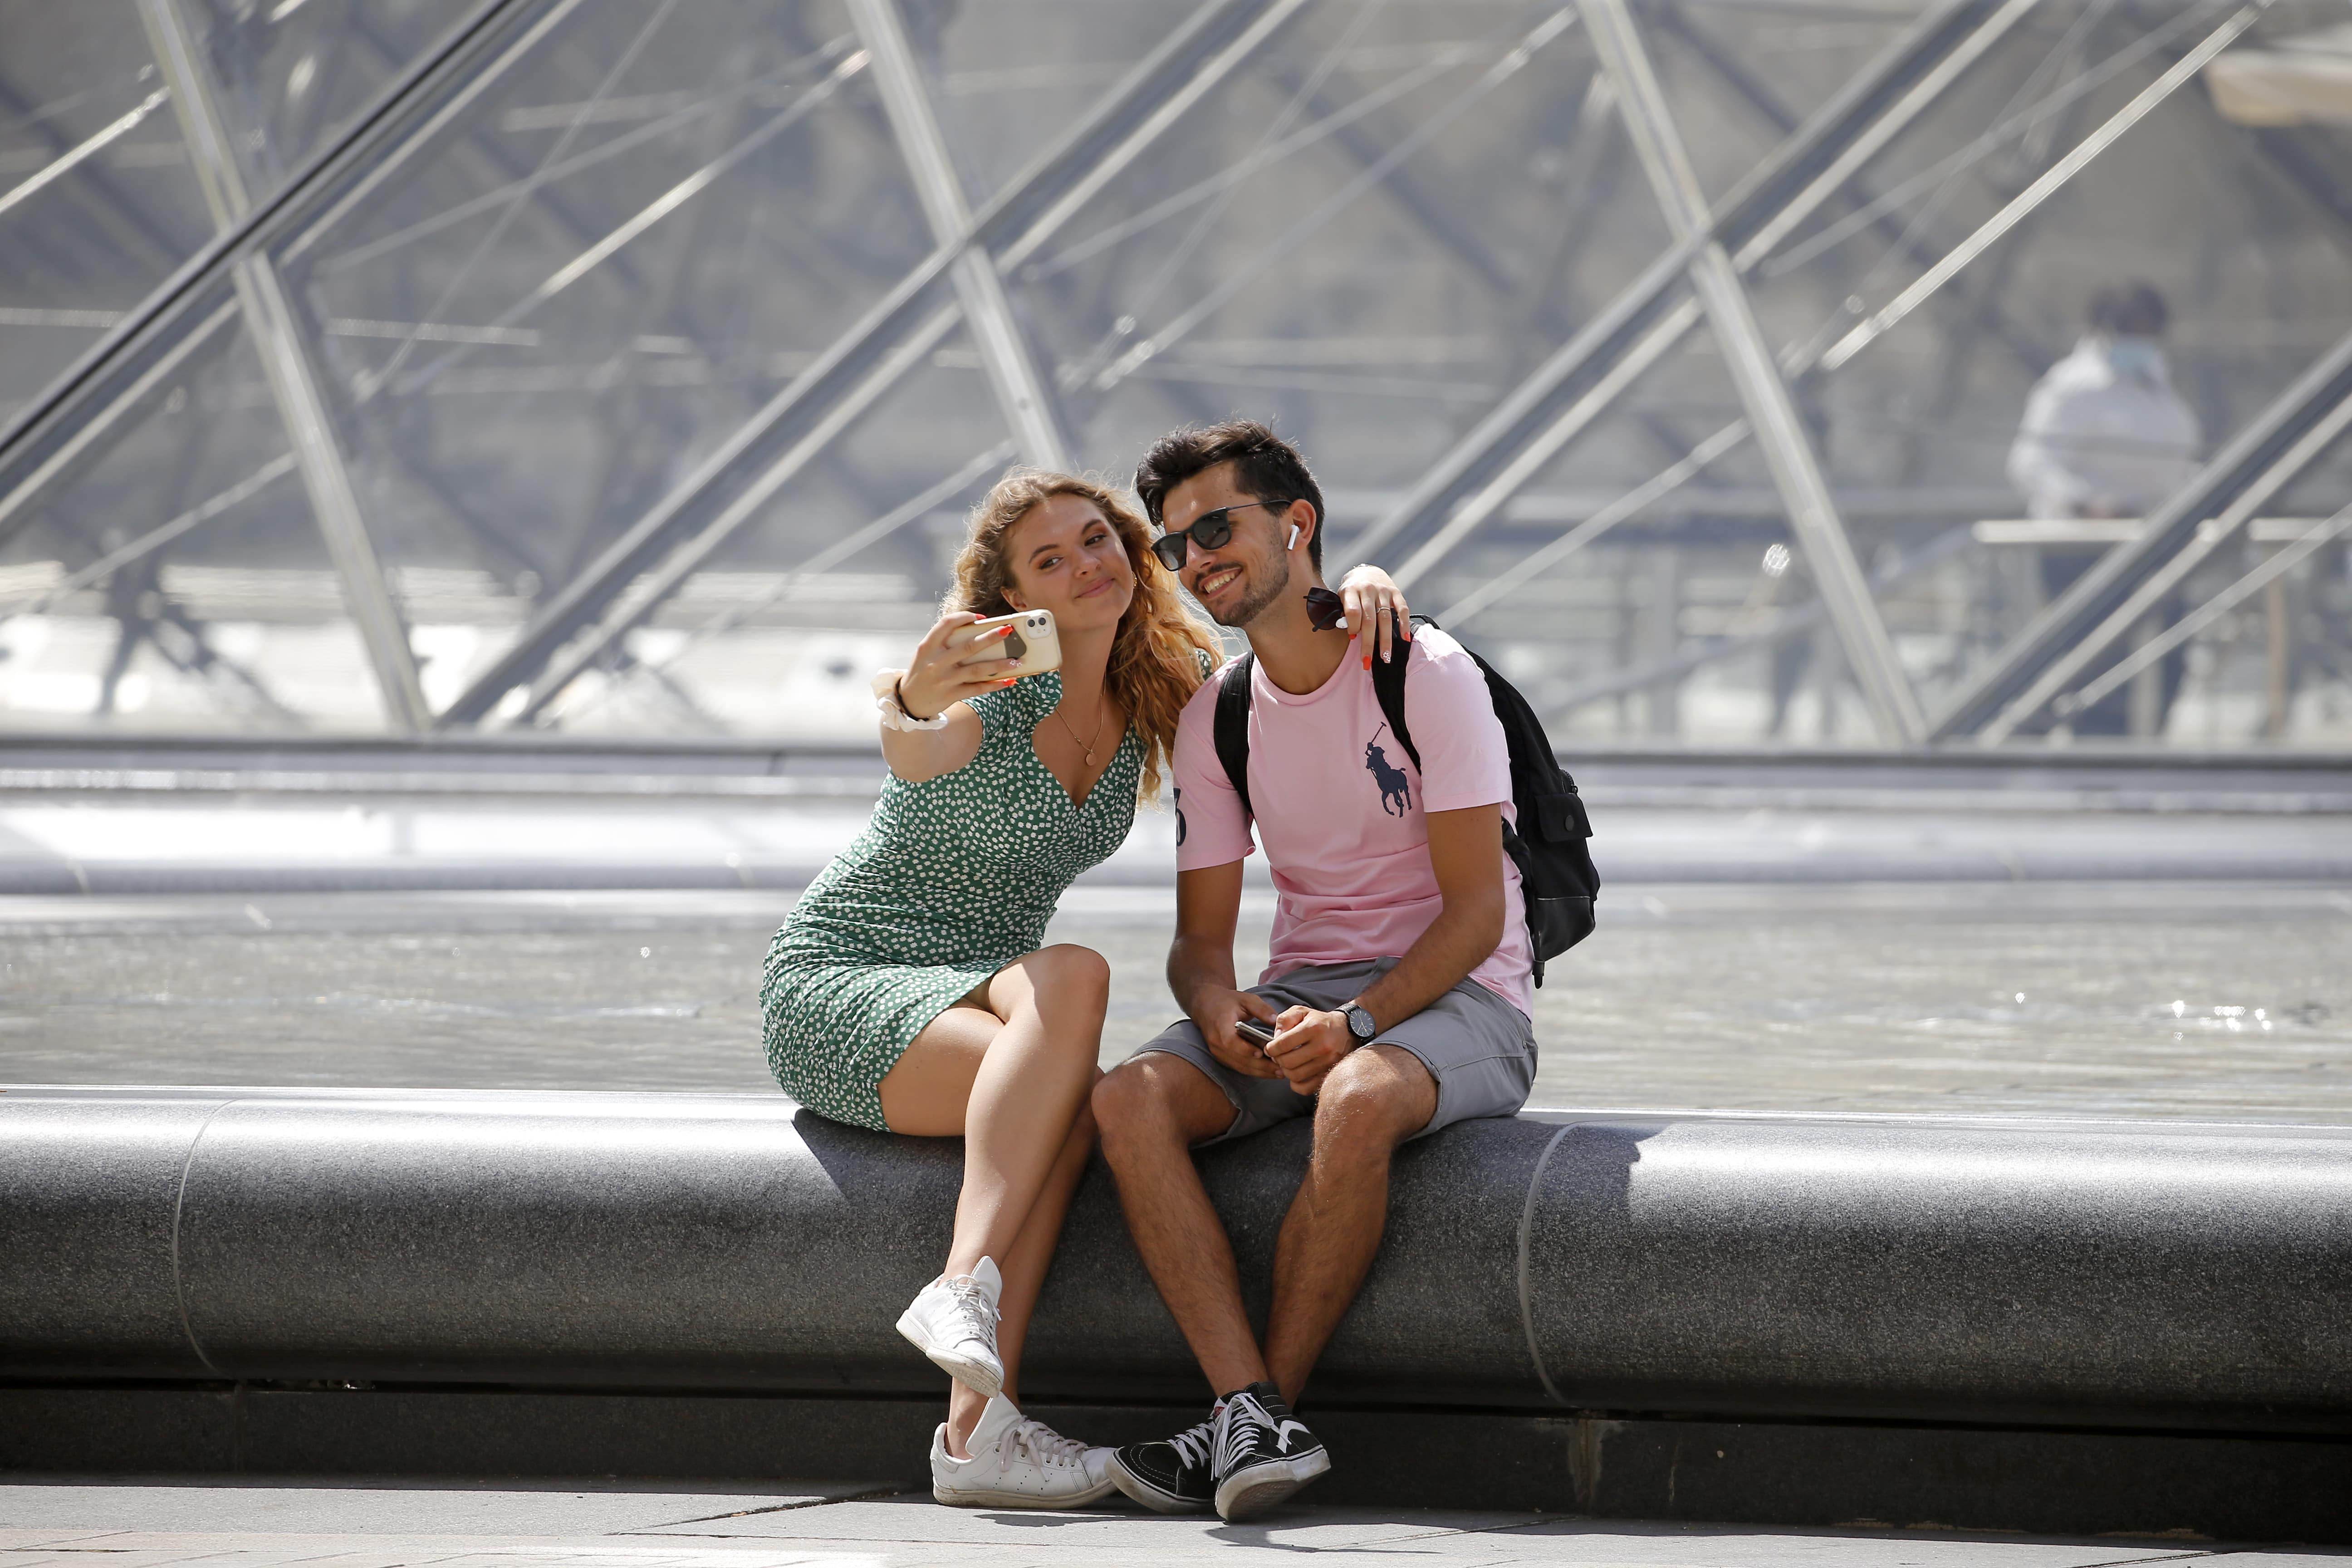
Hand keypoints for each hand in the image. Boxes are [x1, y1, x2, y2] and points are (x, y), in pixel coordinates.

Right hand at [898, 612, 1018, 720]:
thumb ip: (945, 643)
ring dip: (1000, 664)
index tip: (981, 617)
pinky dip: (995, 684)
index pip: (946, 624)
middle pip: (969, 646)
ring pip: (977, 670)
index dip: (965, 617)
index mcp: (928, 646)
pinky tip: (1010, 680)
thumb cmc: (923, 672)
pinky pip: (978, 689)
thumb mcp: (926, 653)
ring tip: (1017, 660)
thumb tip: (979, 633)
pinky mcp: (952, 694)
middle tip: (1009, 630)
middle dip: (991, 637)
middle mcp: (936, 662)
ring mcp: (945, 679)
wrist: (909, 702)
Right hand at [1194, 987, 1283, 1078]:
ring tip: (1279, 1073)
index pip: (1230, 1042)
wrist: (1205, 1005)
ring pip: (1239, 1066)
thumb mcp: (1245, 999)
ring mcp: (1218, 1052)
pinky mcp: (1222, 1057)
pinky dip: (1253, 1071)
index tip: (1261, 1053)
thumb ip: (1261, 1009)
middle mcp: (1216, 1042)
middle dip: (1261, 1066)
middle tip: (1280, 1069)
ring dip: (1259, 1072)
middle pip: (1238, 1059)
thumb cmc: (1225, 1002)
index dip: (1245, 1049)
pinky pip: (1238, 1067)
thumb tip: (1276, 1021)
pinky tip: (1268, 1072)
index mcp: (1220, 1025)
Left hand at [1265, 1006, 1353, 1092]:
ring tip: (1288, 1062)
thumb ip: (1284, 1020)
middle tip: (1278, 1055)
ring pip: (1295, 1076)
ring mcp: (1328, 1063)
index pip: (1283, 1044)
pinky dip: (1296, 1084)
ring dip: (1286, 1071)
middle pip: (1287, 1062)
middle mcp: (1323, 1046)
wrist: (1346, 1031)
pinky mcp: (1329, 1075)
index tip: (1270, 1048)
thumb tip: (1275, 1038)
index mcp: (1314, 1028)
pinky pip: (1305, 1088)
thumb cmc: (1320, 1022)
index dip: (1271, 1048)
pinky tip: (1297, 1072)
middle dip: (1277, 1059)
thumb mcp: (1302, 1011)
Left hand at [1335, 566, 1410, 666]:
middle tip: (1367, 661)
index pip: (1353, 612)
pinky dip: (1404, 624)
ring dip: (1386, 640)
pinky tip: (1405, 638)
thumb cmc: (1352, 592)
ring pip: (1385, 618)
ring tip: (1386, 657)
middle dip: (1369, 643)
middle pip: (1369, 620)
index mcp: (1351, 590)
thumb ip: (1345, 614)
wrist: (1366, 572)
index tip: (1353, 639)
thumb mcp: (1342, 598)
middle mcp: (1368, 589)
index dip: (1353, 627)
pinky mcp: (1396, 592)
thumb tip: (1353, 635)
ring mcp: (1383, 591)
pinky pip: (1403, 609)